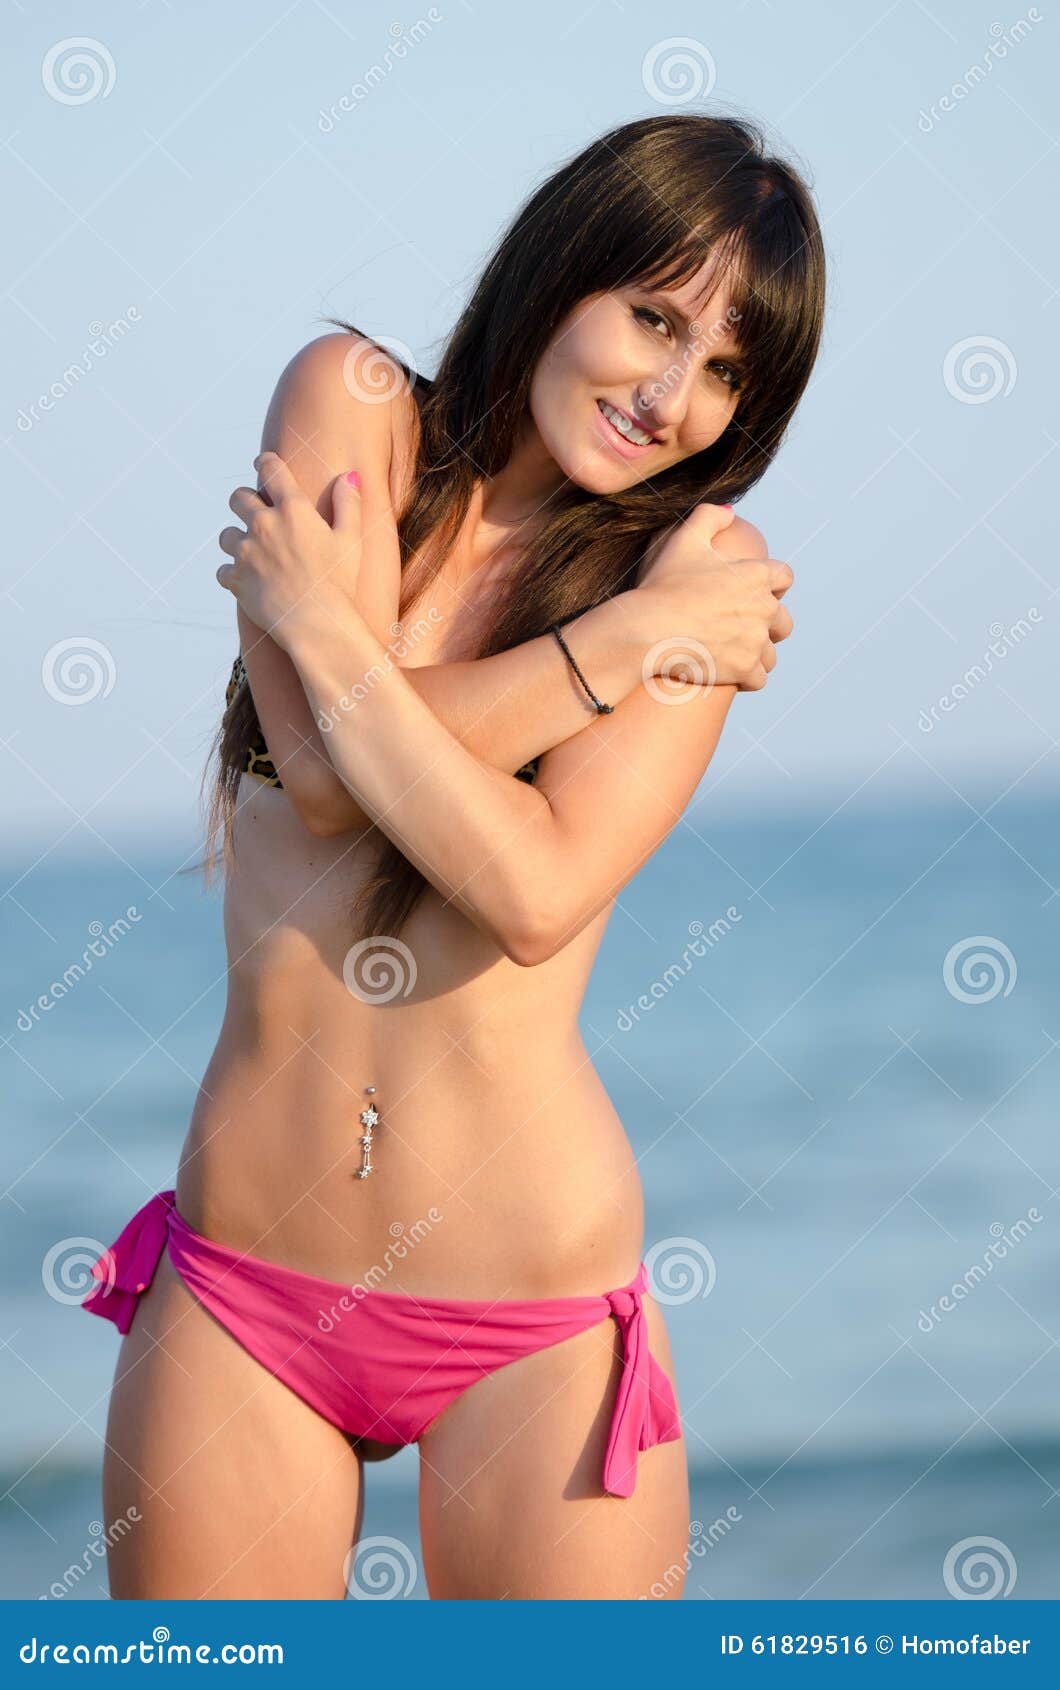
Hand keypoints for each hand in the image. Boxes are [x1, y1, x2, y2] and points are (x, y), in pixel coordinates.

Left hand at [216, 451, 361, 649]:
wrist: (319, 625)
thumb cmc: (340, 583)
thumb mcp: (351, 540)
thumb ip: (347, 504)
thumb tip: (348, 476)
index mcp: (293, 509)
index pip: (270, 469)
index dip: (265, 463)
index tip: (263, 464)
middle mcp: (264, 524)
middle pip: (238, 497)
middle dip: (244, 502)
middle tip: (254, 514)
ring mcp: (246, 552)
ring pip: (226, 535)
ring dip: (236, 541)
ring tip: (253, 554)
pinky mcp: (236, 579)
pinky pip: (223, 570)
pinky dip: (233, 575)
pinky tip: (248, 581)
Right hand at [635, 504, 793, 690]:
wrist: (647, 629)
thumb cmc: (663, 583)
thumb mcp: (684, 538)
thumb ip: (710, 517)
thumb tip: (730, 511)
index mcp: (757, 576)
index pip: (785, 577)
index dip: (772, 584)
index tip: (755, 591)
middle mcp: (764, 609)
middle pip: (783, 621)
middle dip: (768, 624)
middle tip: (743, 627)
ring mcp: (756, 642)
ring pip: (770, 653)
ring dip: (757, 654)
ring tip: (735, 653)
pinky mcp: (744, 670)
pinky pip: (759, 679)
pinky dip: (747, 678)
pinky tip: (732, 673)